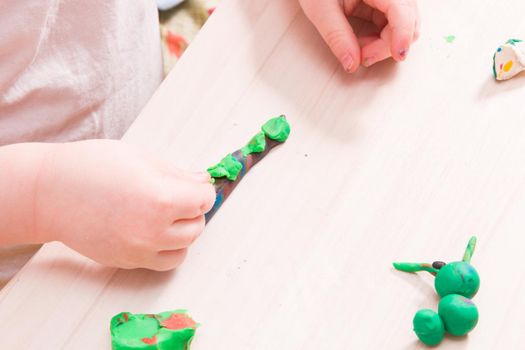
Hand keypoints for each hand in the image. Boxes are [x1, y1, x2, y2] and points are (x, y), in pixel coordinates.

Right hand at [34, 140, 214, 270]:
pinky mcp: (126, 261)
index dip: (202, 191)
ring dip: (183, 232)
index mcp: (161, 200)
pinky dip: (166, 249)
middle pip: (197, 227)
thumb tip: (203, 182)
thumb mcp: (142, 159)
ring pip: (183, 249)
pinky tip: (153, 231)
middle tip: (179, 197)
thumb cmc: (92, 167)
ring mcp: (138, 250)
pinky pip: (162, 262)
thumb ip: (177, 174)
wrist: (49, 193)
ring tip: (166, 216)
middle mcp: (153, 231)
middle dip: (194, 210)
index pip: (204, 201)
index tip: (194, 186)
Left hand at [299, 0, 419, 71]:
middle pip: (408, 21)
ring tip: (360, 49)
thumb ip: (337, 37)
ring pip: (403, 26)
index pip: (402, 10)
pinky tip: (363, 43)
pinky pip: (392, 26)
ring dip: (384, 44)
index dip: (403, 34)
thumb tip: (351, 64)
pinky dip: (380, 40)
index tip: (398, 54)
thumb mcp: (321, 10)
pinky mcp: (383, 4)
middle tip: (363, 58)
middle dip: (388, 45)